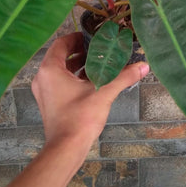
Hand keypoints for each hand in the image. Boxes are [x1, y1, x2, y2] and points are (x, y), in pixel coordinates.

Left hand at [31, 32, 148, 147]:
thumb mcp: (104, 93)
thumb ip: (123, 76)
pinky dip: (74, 78)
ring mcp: (44, 91)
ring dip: (78, 65)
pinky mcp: (49, 102)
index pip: (61, 44)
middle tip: (100, 49)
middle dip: (81, 51)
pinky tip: (92, 80)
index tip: (93, 37)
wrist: (66, 149)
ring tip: (99, 63)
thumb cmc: (80, 117)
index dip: (77, 37)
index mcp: (50, 69)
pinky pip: (60, 82)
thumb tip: (144, 66)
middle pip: (61, 56)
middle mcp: (42, 78)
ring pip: (61, 70)